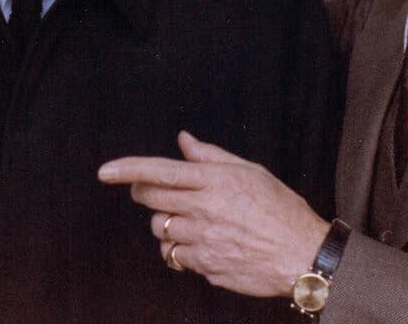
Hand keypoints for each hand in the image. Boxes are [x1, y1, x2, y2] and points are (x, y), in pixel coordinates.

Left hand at [98, 131, 329, 297]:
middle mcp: (204, 210)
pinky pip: (176, 256)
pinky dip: (180, 248)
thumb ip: (211, 156)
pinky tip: (201, 243)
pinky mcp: (205, 266)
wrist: (302, 254)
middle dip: (145, 193)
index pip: (160, 171)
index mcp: (214, 182)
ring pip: (160, 229)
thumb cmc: (281, 210)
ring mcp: (202, 240)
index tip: (104, 171)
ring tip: (191, 220)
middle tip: (157, 192)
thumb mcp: (251, 172)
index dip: (128, 169)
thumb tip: (183, 141)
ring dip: (166, 222)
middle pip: (151, 199)